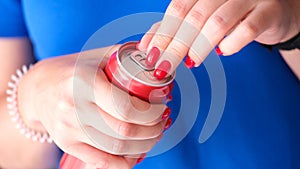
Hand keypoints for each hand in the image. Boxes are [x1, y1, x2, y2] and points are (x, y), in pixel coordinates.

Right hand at [17, 46, 168, 168]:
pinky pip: (102, 162)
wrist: (39, 88)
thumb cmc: (75, 70)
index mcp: (84, 82)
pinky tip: (137, 152)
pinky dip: (125, 162)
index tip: (162, 107)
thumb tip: (159, 66)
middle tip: (163, 122)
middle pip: (124, 130)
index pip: (126, 107)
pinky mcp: (67, 145)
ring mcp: (68, 130)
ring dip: (144, 145)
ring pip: (117, 148)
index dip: (151, 113)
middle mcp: (73, 107)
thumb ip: (129, 57)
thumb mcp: (99, 55)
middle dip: (153, 130)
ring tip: (154, 135)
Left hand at [138, 0, 299, 76]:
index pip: (177, 9)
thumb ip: (173, 28)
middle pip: (193, 17)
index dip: (162, 34)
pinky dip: (231, 44)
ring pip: (217, 23)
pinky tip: (223, 52)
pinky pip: (247, 29)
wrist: (272, 10)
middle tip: (165, 67)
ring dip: (200, 47)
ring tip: (192, 62)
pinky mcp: (269, 11)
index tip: (152, 56)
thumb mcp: (200, 17)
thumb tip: (146, 45)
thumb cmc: (231, 14)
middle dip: (176, 46)